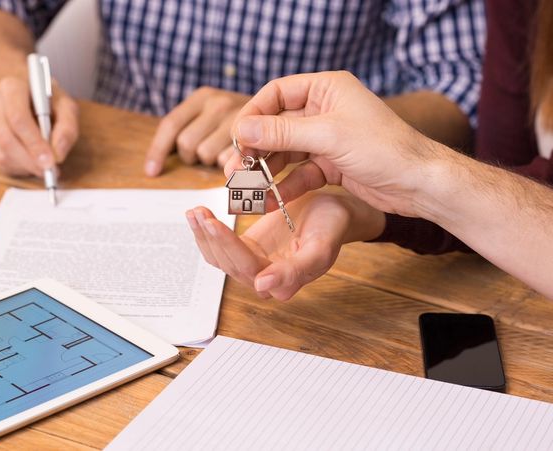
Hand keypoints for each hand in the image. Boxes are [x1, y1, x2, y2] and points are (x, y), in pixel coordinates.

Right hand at [0, 76, 78, 176]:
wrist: (28, 95)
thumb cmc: (49, 101)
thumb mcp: (67, 107)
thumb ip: (67, 129)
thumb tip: (58, 155)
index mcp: (11, 87)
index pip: (18, 118)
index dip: (34, 143)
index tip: (50, 161)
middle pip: (6, 139)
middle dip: (31, 160)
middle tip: (50, 171)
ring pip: (2, 153)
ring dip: (26, 166)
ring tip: (45, 167)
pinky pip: (0, 162)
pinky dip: (20, 168)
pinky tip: (33, 163)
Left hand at [144, 87, 250, 175]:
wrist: (285, 109)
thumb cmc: (240, 120)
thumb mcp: (212, 114)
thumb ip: (191, 128)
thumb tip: (157, 164)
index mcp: (202, 97)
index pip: (171, 125)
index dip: (158, 151)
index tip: (152, 172)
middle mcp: (218, 103)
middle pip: (187, 145)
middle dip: (192, 156)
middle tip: (206, 154)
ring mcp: (237, 119)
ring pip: (206, 156)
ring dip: (212, 161)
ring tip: (225, 153)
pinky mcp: (254, 137)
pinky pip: (228, 162)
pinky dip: (230, 165)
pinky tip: (239, 158)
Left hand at [186, 192, 384, 300]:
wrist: (333, 212)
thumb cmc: (331, 227)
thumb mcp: (320, 247)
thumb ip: (296, 270)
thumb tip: (262, 287)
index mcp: (284, 283)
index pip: (248, 267)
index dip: (228, 246)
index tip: (213, 224)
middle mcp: (265, 279)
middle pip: (228, 263)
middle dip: (211, 237)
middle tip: (199, 212)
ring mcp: (253, 265)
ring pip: (219, 258)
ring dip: (204, 236)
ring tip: (195, 212)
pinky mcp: (247, 250)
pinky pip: (221, 246)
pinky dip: (207, 232)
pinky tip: (198, 215)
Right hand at [226, 71, 442, 217]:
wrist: (419, 184)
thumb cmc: (384, 149)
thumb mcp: (328, 136)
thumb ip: (282, 133)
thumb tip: (241, 129)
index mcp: (326, 89)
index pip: (277, 94)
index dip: (253, 114)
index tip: (236, 137)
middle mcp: (324, 110)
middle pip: (276, 126)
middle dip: (255, 147)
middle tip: (234, 168)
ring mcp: (326, 138)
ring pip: (285, 152)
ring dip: (266, 169)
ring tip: (246, 187)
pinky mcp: (330, 164)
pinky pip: (299, 172)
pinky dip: (285, 185)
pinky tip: (270, 199)